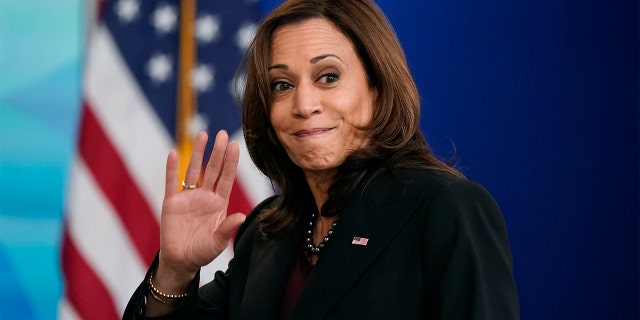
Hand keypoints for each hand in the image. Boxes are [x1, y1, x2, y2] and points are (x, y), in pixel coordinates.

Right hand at [156, 130, 245, 289]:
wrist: (181, 261)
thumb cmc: (202, 252)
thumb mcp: (218, 242)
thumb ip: (227, 228)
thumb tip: (241, 216)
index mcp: (219, 203)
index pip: (226, 178)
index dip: (230, 163)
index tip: (235, 145)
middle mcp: (204, 196)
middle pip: (212, 170)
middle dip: (217, 152)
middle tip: (222, 134)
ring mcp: (188, 197)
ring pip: (193, 171)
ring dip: (198, 153)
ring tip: (203, 135)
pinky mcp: (171, 202)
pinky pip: (171, 182)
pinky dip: (172, 168)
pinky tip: (174, 153)